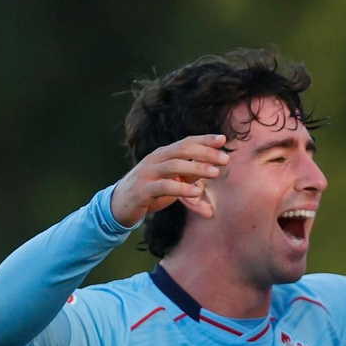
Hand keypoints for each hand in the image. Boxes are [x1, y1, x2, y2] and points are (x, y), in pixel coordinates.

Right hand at [109, 134, 228, 228]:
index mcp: (163, 154)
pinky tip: (197, 191)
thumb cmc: (151, 190)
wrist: (119, 205)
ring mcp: (147, 173)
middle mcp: (155, 159)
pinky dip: (181, 188)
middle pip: (182, 150)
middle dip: (205, 152)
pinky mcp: (143, 190)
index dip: (204, 140)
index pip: (186, 142)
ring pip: (173, 166)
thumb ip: (190, 172)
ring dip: (196, 167)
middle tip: (225, 159)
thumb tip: (213, 166)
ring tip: (216, 172)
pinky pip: (164, 186)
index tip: (223, 140)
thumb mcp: (173, 179)